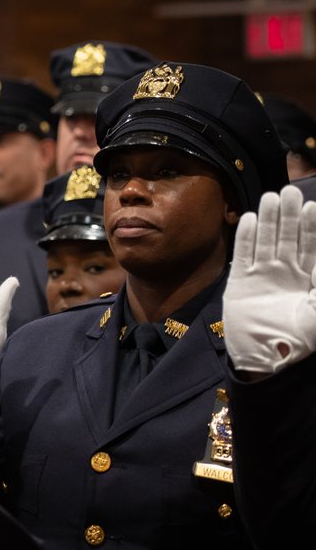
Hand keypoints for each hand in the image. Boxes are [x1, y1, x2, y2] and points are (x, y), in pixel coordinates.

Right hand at [225, 185, 315, 373]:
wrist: (267, 358)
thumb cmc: (301, 339)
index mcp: (307, 280)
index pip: (311, 246)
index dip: (311, 226)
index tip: (311, 205)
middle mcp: (285, 275)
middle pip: (288, 239)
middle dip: (289, 216)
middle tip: (289, 191)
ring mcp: (262, 277)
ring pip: (266, 242)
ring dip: (269, 221)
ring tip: (270, 198)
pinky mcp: (240, 284)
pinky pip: (244, 256)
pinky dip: (247, 238)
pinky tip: (252, 220)